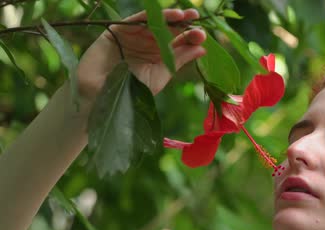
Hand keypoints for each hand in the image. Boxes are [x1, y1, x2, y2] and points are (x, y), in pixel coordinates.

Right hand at [77, 8, 205, 101]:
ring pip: (154, 23)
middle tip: (197, 20)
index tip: (203, 37)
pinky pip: (135, 21)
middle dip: (183, 24)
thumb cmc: (130, 92)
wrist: (99, 97)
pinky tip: (165, 17)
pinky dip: (150, 17)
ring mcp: (133, 36)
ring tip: (185, 15)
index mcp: (159, 55)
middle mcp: (147, 43)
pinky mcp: (117, 31)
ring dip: (169, 17)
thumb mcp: (160, 75)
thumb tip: (202, 49)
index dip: (190, 38)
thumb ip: (178, 60)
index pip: (178, 43)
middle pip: (169, 30)